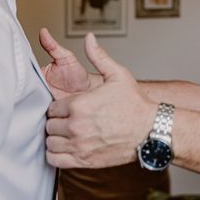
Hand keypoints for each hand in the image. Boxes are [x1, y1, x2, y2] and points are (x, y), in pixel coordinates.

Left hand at [45, 33, 155, 168]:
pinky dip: (56, 154)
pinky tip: (67, 148)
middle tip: (70, 120)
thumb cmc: (135, 104)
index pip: (51, 108)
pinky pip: (55, 160)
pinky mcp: (84, 161)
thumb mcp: (118, 75)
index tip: (70, 108)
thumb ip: (98, 56)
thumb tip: (89, 38)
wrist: (151, 131)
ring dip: (56, 138)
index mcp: (79, 104)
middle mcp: (75, 126)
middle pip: (49, 125)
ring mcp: (79, 145)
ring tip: (69, 133)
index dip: (60, 107)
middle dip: (57, 122)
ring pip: (50, 142)